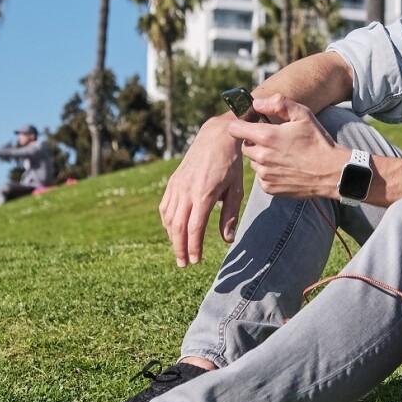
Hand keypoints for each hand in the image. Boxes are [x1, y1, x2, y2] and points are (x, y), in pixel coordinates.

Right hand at [159, 114, 244, 266]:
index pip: (194, 227)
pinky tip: (173, 231)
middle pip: (178, 227)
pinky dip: (167, 222)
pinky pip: (165, 206)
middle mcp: (186, 191)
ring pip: (169, 218)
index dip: (193, 247)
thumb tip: (228, 240)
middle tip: (184, 264)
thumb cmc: (230, 163)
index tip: (195, 260)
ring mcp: (177, 186)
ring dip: (172, 238)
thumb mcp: (236, 189)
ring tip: (179, 252)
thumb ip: (229, 215)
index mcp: (204, 194)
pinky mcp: (173, 182)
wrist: (216, 137)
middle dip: (180, 248)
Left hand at [229, 95, 345, 200]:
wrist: (332, 172)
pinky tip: (285, 168)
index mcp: (266, 136)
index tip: (251, 124)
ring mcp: (265, 174)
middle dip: (255, 142)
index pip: (235, 129)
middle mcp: (262, 157)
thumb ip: (278, 104)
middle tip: (275, 141)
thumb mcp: (303, 115)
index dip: (241, 124)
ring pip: (253, 162)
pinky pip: (261, 177)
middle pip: (245, 146)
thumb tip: (256, 103)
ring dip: (262, 158)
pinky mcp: (269, 187)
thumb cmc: (318, 141)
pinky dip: (269, 172)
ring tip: (283, 155)